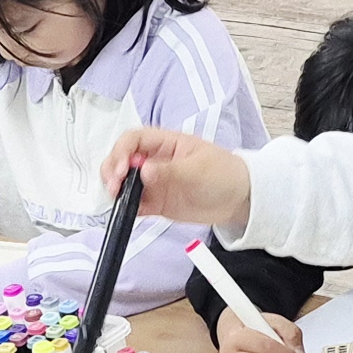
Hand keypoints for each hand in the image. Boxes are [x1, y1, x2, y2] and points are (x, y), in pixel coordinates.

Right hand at [103, 125, 254, 232]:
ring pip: (124, 182)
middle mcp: (155, 161)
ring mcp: (154, 182)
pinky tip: (128, 212)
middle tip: (114, 187)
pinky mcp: (156, 202)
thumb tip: (143, 170)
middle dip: (112, 171)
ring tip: (117, 200)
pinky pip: (135, 204)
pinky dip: (127, 208)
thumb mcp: (198, 170)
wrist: (240, 200)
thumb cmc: (224, 173)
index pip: (133, 140)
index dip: (122, 152)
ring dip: (115, 190)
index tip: (122, 170)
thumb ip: (170, 172)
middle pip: (122, 160)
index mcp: (165, 143)